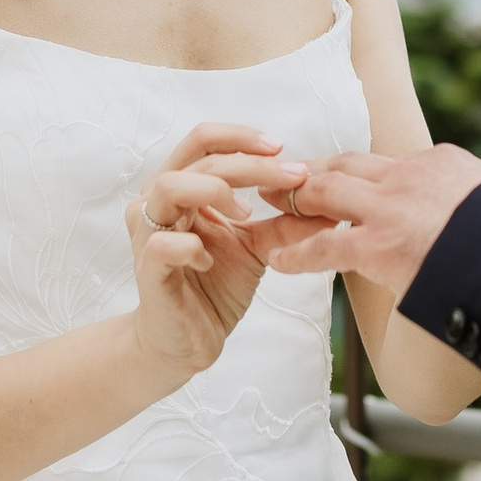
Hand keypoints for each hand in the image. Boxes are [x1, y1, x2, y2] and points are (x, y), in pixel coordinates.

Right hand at [125, 121, 303, 390]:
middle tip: (292, 178)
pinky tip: (209, 261)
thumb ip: (285, 223)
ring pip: (170, 186)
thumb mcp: (257, 248)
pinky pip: (163, 243)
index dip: (242, 139)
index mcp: (181, 187)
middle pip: (200, 160)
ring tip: (247, 216)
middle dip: (252, 165)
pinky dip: (192, 247)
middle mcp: (157, 202)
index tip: (282, 150)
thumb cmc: (213, 286)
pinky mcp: (147, 268)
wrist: (185, 341)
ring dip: (216, 192)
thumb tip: (332, 205)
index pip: (204, 142)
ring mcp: (147, 233)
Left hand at [249, 143, 480, 298]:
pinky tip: (277, 259)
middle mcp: (409, 176)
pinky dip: (296, 252)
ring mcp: (391, 208)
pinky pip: (325, 246)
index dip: (357, 172)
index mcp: (441, 163)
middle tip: (284, 175)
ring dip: (293, 199)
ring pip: (326, 192)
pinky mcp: (381, 245)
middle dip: (312, 171)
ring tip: (267, 204)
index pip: (387, 163)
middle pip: (346, 165)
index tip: (340, 176)